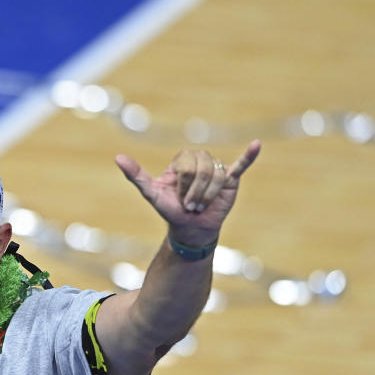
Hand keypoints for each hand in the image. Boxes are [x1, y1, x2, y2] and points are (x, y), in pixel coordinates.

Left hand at [115, 141, 260, 245]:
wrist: (191, 229)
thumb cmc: (170, 210)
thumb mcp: (151, 193)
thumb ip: (136, 175)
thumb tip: (117, 157)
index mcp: (182, 160)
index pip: (187, 163)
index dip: (184, 183)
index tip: (179, 198)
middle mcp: (200, 161)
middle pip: (203, 167)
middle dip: (196, 190)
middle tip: (191, 204)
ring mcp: (217, 169)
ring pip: (217, 174)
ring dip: (209, 194)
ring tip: (202, 205)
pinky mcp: (231, 180)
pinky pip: (241, 166)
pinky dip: (249, 156)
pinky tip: (257, 145)